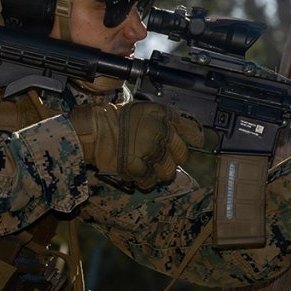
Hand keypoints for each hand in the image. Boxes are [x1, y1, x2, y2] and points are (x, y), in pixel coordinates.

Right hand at [71, 102, 203, 188]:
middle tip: (161, 156)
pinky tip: (137, 171)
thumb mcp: (145, 109)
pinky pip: (151, 181)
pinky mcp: (140, 169)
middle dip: (174, 157)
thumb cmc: (116, 119)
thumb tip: (185, 133)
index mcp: (163, 116)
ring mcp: (151, 152)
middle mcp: (161, 133)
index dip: (195, 137)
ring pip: (169, 171)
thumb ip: (166, 120)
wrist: (95, 132)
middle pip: (183, 154)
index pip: (192, 129)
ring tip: (147, 165)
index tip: (196, 142)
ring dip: (160, 171)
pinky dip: (145, 180)